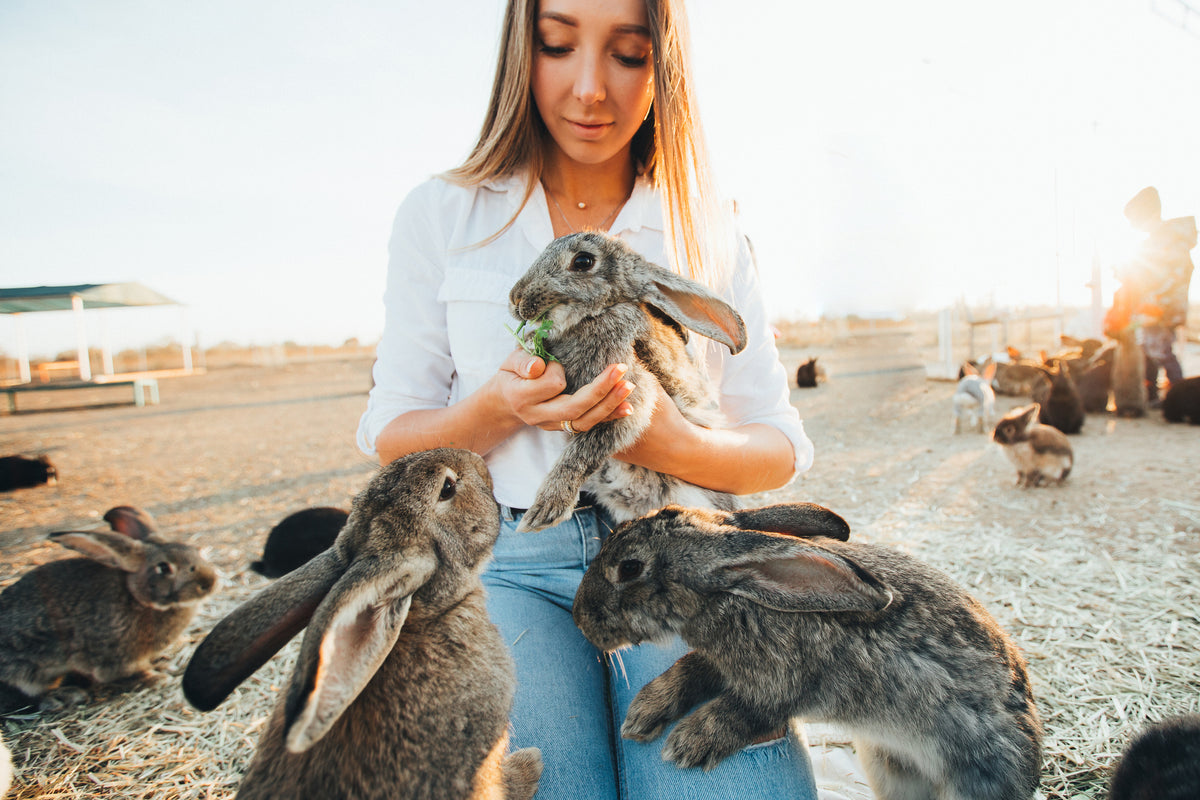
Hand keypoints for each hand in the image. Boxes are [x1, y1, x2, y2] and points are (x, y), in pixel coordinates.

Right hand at [497, 349, 634, 433]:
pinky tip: (627, 408)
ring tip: (628, 386)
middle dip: (600, 389)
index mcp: (522, 397)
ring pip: (585, 421)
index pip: (552, 385)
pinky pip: (589, 425)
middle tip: (620, 368)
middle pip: (574, 408)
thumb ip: (523, 362)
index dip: (558, 370)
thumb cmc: (511, 375)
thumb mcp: (510, 362)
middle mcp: (538, 416)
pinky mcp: (564, 428)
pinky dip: (609, 417)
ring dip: (610, 405)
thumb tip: (538, 366)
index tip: (554, 360)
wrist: (503, 404)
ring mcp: (552, 425)